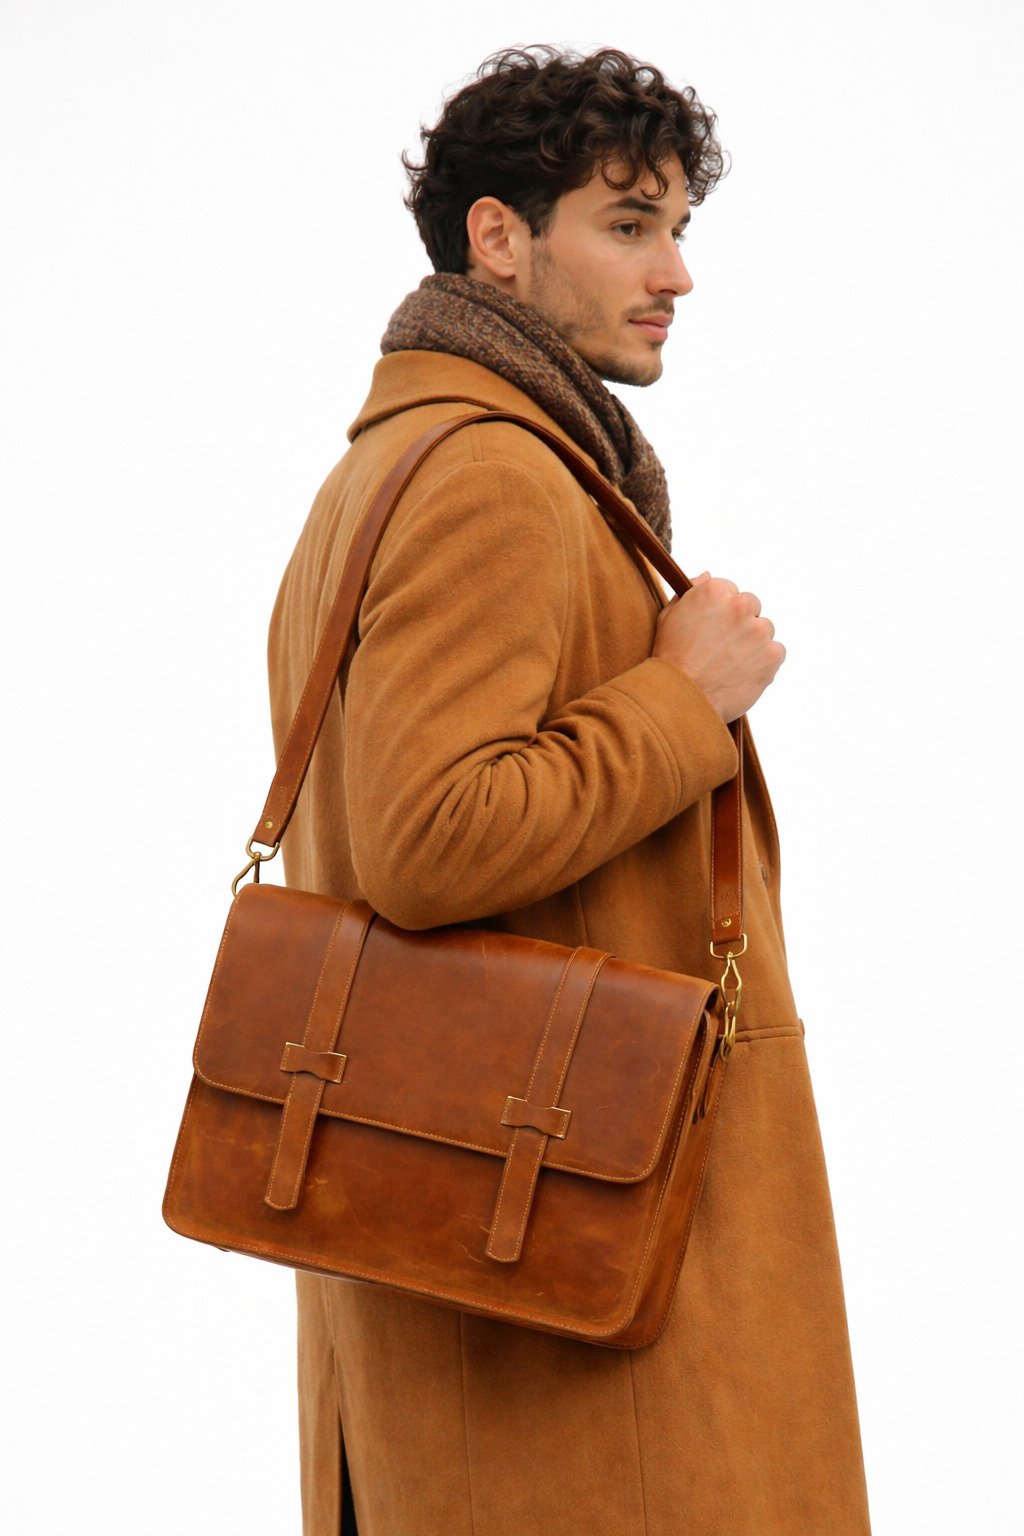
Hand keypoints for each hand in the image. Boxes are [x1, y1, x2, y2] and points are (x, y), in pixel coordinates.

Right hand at [652, 572, 785, 722]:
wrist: (681, 698)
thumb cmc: (670, 659)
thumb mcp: (669, 616)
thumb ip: (691, 592)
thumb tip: (707, 575)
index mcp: (714, 591)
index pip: (730, 591)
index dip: (720, 612)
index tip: (712, 629)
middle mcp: (740, 605)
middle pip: (751, 607)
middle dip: (740, 624)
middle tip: (722, 648)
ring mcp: (759, 630)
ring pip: (764, 630)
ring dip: (752, 643)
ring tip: (729, 664)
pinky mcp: (773, 654)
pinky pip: (776, 652)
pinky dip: (763, 662)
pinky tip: (742, 673)